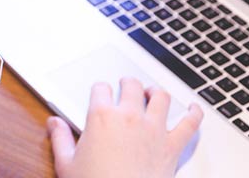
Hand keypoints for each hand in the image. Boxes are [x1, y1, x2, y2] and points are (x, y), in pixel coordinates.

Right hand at [47, 78, 203, 177]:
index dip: (99, 90)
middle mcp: (130, 117)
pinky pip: (190, 123)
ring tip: (152, 93)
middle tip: (126, 86)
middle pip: (132, 85)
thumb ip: (60, 138)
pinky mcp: (173, 146)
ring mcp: (154, 130)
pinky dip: (194, 113)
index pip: (100, 88)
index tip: (99, 94)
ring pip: (161, 97)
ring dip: (156, 92)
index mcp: (101, 117)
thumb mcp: (66, 164)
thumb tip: (54, 123)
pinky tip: (194, 109)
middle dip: (127, 83)